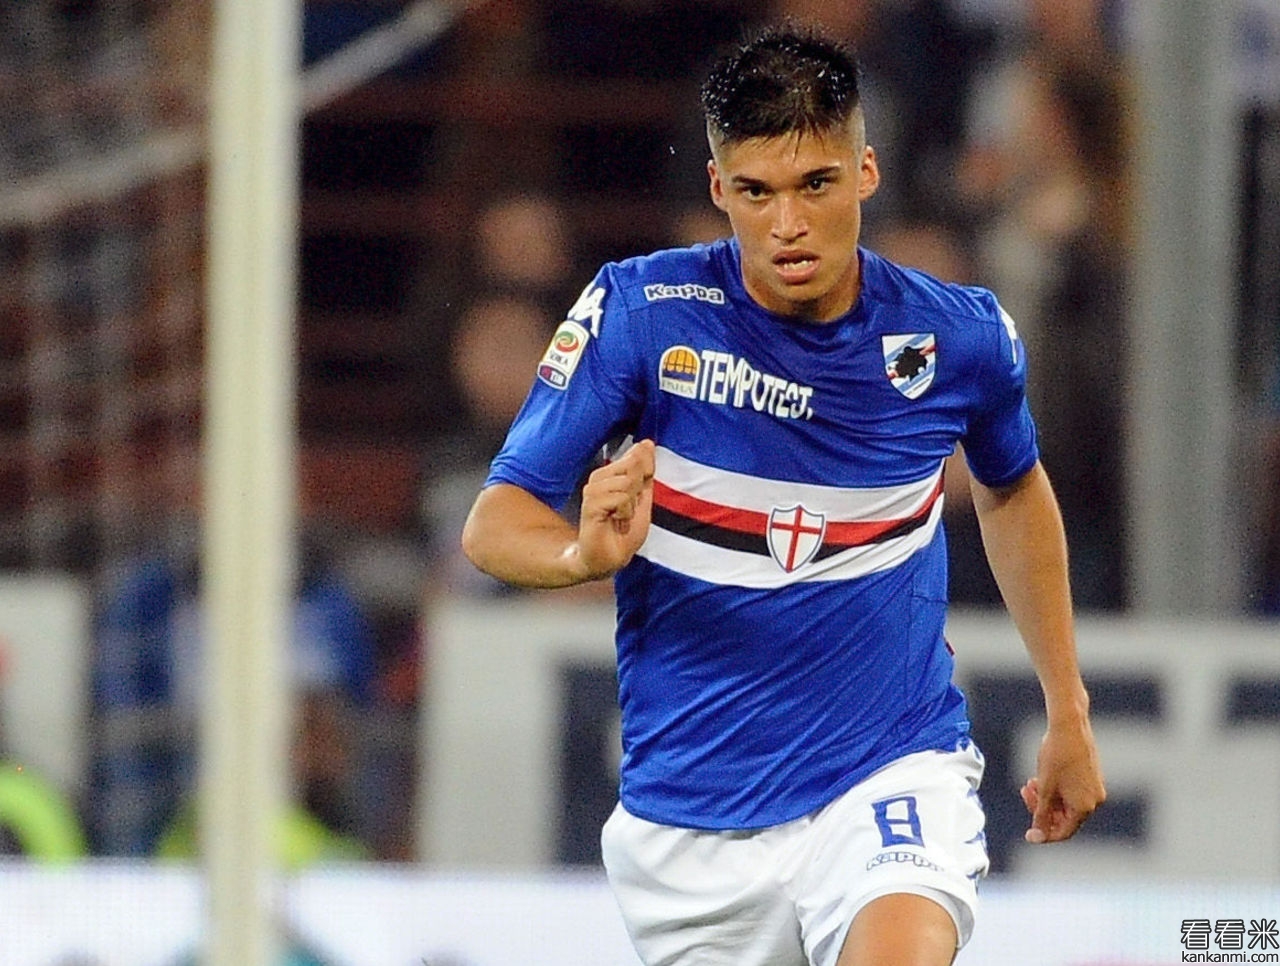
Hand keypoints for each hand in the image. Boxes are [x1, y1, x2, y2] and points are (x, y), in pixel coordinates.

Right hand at [574, 439, 654, 579]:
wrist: (607, 558)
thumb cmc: (623, 531)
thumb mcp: (642, 498)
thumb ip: (644, 472)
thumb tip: (646, 442)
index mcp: (612, 473)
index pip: (637, 454)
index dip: (646, 473)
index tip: (639, 495)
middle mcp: (599, 477)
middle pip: (633, 465)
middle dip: (639, 491)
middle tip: (629, 510)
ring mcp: (592, 489)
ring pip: (627, 482)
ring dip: (631, 505)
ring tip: (622, 517)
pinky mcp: (590, 503)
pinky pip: (620, 497)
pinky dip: (625, 513)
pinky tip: (616, 521)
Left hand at [1021, 715, 1105, 843]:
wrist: (1069, 726)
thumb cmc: (1056, 756)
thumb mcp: (1044, 788)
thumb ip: (1041, 814)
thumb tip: (1037, 835)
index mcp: (1084, 807)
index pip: (1063, 832)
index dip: (1043, 834)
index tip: (1028, 834)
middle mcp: (1094, 800)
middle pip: (1064, 817)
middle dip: (1042, 809)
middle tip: (1025, 792)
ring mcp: (1095, 787)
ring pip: (1066, 803)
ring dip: (1047, 797)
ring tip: (1030, 782)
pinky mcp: (1092, 776)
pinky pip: (1072, 791)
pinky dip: (1055, 788)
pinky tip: (1041, 776)